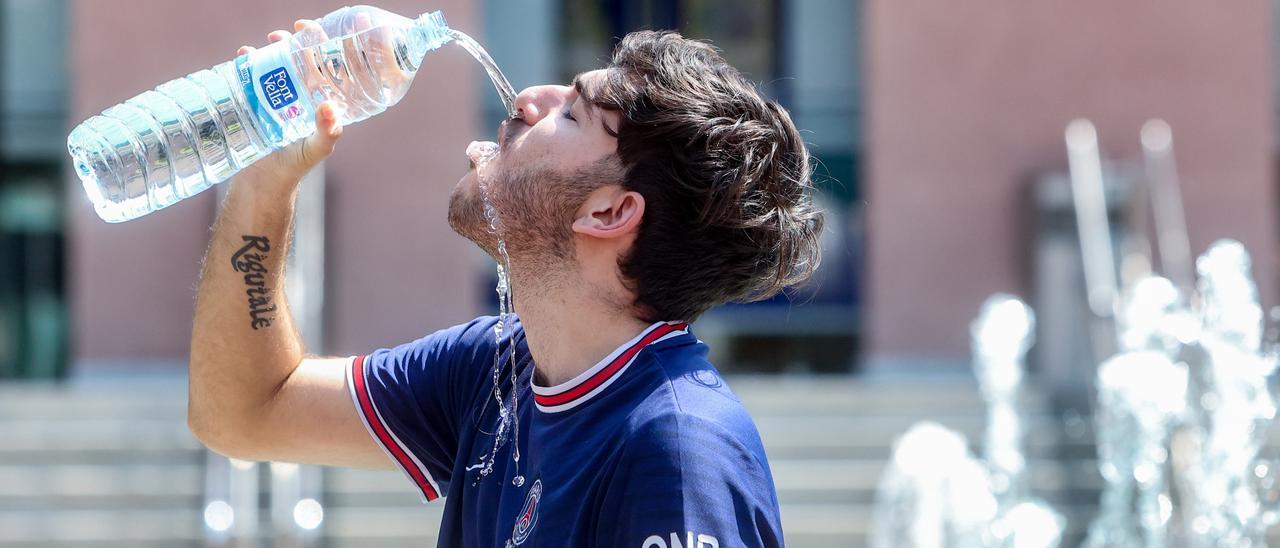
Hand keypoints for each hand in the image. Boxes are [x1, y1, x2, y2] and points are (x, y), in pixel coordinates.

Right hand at [235, 23, 343, 185]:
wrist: (262, 181)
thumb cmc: (296, 166)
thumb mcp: (316, 149)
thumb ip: (327, 132)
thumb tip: (329, 106)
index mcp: (322, 100)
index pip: (330, 66)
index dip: (330, 45)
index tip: (324, 30)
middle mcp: (302, 94)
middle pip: (303, 57)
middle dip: (298, 39)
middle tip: (291, 33)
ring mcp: (278, 94)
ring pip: (278, 61)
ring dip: (275, 46)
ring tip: (270, 41)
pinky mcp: (254, 98)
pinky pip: (252, 73)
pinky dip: (249, 60)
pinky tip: (245, 54)